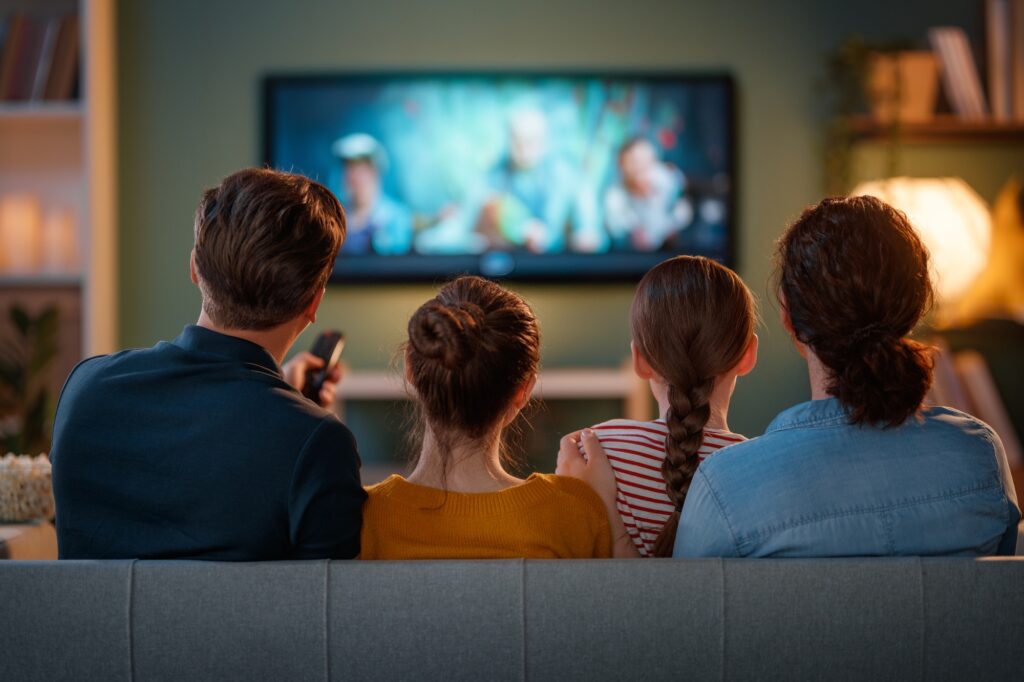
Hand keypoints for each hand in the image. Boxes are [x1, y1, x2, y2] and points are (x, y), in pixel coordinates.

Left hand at [282, 352, 343, 407]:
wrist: (276, 403)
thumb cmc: (282, 383)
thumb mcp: (293, 366)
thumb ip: (307, 359)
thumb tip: (320, 362)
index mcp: (303, 377)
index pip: (321, 371)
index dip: (331, 367)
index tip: (336, 364)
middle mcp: (308, 388)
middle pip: (329, 381)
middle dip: (335, 376)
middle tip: (336, 374)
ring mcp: (311, 400)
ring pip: (330, 393)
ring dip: (331, 388)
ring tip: (325, 387)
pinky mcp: (314, 410)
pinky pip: (327, 404)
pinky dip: (328, 397)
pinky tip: (323, 394)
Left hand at [558, 429, 641, 558]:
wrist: (587, 518)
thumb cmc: (596, 489)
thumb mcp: (599, 463)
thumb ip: (593, 446)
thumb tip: (586, 432)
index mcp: (568, 459)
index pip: (567, 439)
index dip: (577, 435)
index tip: (589, 436)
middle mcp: (560, 470)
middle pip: (563, 453)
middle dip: (575, 448)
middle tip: (589, 450)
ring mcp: (559, 484)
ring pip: (564, 467)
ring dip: (574, 463)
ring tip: (588, 467)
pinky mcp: (562, 496)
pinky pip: (566, 481)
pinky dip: (573, 477)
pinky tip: (583, 484)